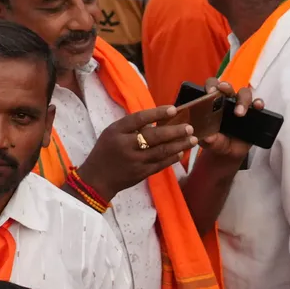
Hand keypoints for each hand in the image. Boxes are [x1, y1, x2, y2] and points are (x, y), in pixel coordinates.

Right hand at [77, 104, 195, 201]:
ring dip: (179, 145)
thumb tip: (156, 121)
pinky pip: (161, 164)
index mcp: (116, 131)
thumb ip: (131, 127)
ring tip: (192, 139)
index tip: (174, 109)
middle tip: (189, 127)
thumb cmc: (105, 151)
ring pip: (161, 151)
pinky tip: (181, 152)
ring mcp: (134, 161)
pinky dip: (172, 158)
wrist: (97, 178)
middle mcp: (125, 145)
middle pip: (154, 136)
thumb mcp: (111, 133)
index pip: (139, 119)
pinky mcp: (141, 173)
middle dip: (174, 131)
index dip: (157, 113)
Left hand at [196, 78, 262, 162]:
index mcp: (212, 102)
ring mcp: (241, 106)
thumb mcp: (211, 142)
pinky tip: (258, 107)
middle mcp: (227, 101)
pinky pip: (258, 104)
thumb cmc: (217, 141)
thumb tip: (208, 138)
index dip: (211, 86)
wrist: (231, 151)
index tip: (210, 91)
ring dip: (242, 100)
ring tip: (239, 112)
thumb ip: (209, 140)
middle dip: (226, 87)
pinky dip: (259, 103)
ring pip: (244, 94)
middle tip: (223, 90)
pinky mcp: (254, 113)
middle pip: (228, 87)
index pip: (211, 86)